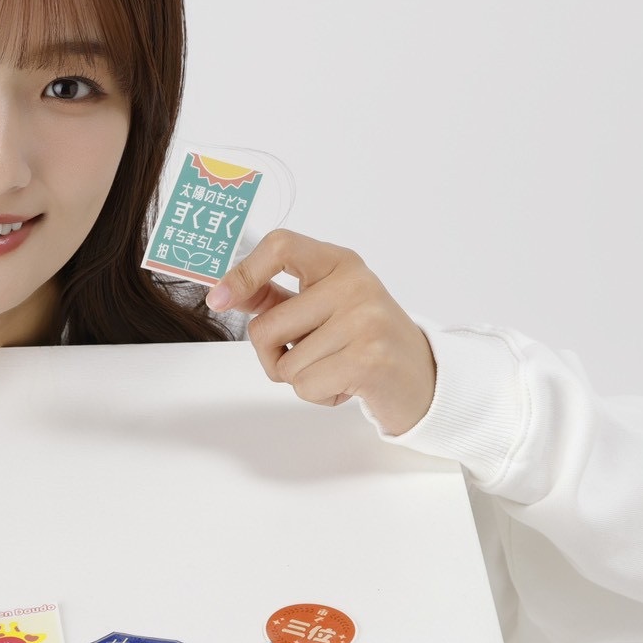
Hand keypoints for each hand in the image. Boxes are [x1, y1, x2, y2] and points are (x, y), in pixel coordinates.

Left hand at [205, 229, 435, 435]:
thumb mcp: (324, 304)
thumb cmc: (363, 338)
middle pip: (266, 327)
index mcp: (339, 262)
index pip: (279, 246)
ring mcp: (364, 320)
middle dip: (275, 354)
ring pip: (284, 364)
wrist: (423, 377)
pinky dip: (318, 395)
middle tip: (313, 354)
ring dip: (301, 377)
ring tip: (337, 367)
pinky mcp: (368, 359)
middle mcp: (353, 284)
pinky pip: (304, 386)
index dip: (242, 272)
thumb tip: (224, 293)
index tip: (218, 299)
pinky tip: (346, 384)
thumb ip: (276, 296)